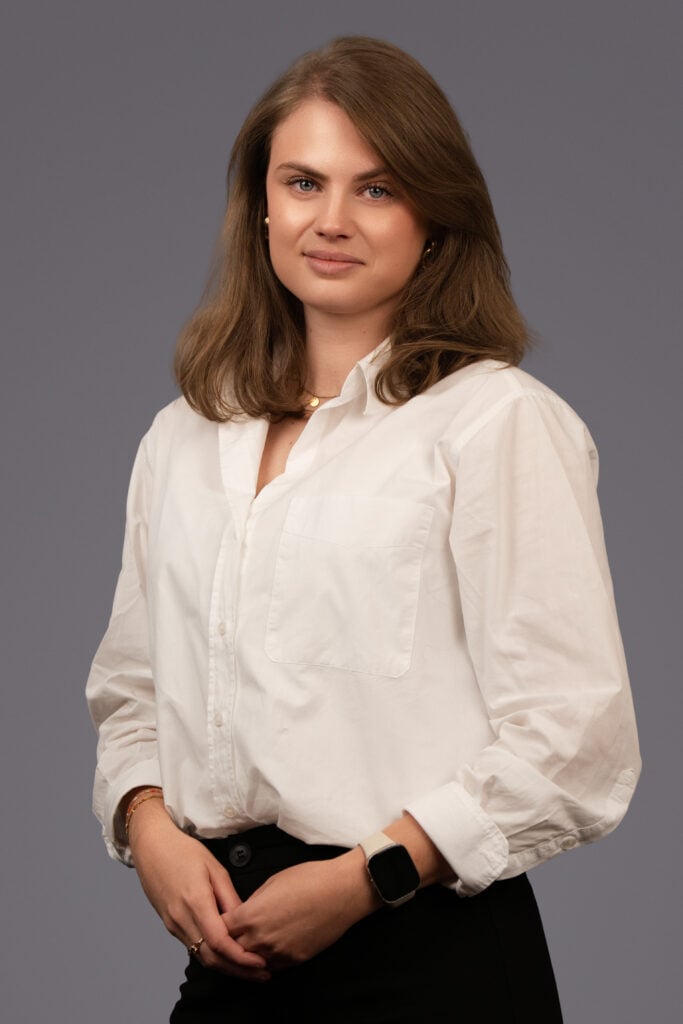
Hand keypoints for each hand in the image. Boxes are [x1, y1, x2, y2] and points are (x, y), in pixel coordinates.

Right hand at [128, 798, 269, 979]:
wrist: (151, 847)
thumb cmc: (183, 851)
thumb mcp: (214, 868)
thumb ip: (230, 897)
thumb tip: (246, 921)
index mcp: (195, 901)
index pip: (219, 942)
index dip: (241, 958)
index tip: (261, 963)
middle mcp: (181, 919)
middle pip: (211, 958)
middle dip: (238, 970)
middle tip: (263, 974)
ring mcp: (173, 925)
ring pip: (201, 957)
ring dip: (226, 967)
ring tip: (250, 969)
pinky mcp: (170, 925)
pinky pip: (193, 947)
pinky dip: (213, 956)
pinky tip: (228, 955)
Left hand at [226, 849, 379, 969]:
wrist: (340, 891)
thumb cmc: (310, 879)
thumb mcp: (273, 881)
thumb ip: (253, 901)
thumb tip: (246, 911)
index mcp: (252, 915)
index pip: (221, 928)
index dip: (220, 923)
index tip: (223, 920)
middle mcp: (261, 938)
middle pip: (232, 949)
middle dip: (231, 941)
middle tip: (234, 934)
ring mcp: (278, 952)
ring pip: (251, 962)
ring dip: (248, 954)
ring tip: (252, 942)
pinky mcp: (294, 960)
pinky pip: (272, 966)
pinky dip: (267, 960)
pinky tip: (270, 949)